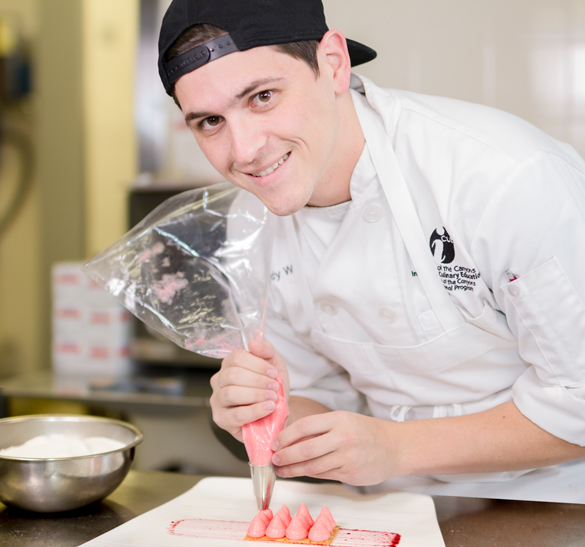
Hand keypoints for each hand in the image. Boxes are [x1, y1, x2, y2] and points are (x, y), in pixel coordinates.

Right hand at [209, 340, 288, 441]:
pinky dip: (255, 411)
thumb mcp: (274, 364)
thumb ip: (266, 351)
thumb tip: (252, 343)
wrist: (277, 413)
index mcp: (229, 364)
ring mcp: (217, 400)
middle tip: (274, 387)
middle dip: (257, 381)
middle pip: (232, 375)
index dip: (258, 364)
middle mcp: (219, 380)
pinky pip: (236, 415)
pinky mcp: (221, 419)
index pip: (237, 357)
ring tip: (272, 398)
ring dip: (256, 395)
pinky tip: (268, 408)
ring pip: (230, 394)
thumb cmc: (271, 387)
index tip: (274, 373)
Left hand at [271, 411, 397, 485]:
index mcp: (339, 419)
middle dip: (285, 455)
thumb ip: (320, 428)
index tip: (275, 442)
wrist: (396, 447)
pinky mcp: (350, 474)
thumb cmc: (367, 432)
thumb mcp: (345, 420)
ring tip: (281, 470)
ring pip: (312, 466)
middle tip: (274, 459)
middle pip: (305, 449)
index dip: (285, 436)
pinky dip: (308, 474)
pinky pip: (323, 474)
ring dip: (293, 469)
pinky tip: (300, 472)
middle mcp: (343, 437)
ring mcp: (347, 457)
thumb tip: (290, 437)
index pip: (304, 426)